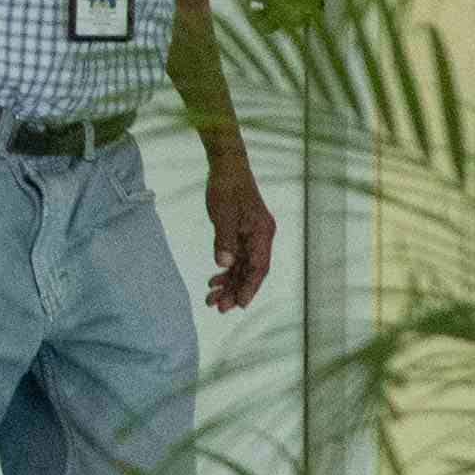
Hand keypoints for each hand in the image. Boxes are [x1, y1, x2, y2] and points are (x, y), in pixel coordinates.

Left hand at [204, 158, 277, 312]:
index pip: (259, 268)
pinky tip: (214, 280)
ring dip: (229, 283)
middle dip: (236, 290)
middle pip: (251, 271)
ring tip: (212, 298)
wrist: (227, 167)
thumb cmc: (226, 188)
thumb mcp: (223, 214)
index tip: (239, 304)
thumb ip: (224, 240)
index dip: (250, 288)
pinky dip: (226, 270)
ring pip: (243, 266)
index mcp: (262, 233)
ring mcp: (253, 236)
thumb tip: (224, 264)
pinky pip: (237, 257)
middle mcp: (261, 237)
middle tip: (218, 307)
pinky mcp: (243, 233)